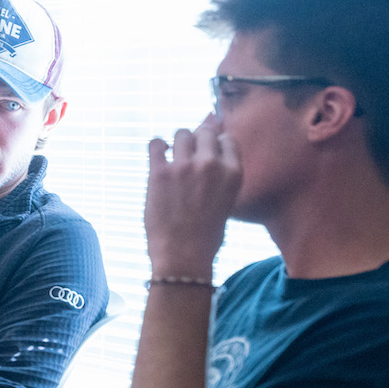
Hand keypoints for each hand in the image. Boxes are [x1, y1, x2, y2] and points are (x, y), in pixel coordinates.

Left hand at [144, 114, 241, 277]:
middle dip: (197, 140)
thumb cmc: (206, 232)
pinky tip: (158, 156)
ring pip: (181, 134)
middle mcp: (211, 165)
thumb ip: (221, 174)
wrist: (183, 255)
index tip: (208, 152)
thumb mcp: (226, 200)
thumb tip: (213, 150)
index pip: (227, 139)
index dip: (216, 144)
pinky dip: (156, 147)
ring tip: (174, 158)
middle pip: (204, 132)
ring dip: (177, 143)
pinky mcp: (159, 172)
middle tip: (190, 155)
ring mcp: (184, 167)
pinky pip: (155, 143)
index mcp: (233, 173)